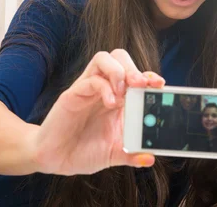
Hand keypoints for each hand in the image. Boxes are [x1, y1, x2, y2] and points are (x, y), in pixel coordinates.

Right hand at [30, 49, 164, 175]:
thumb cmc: (84, 152)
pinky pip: (90, 79)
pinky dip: (104, 87)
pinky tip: (110, 103)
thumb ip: (132, 154)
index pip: (135, 74)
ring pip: (103, 58)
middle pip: (120, 57)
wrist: (56, 159)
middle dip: (134, 67)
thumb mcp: (114, 154)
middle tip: (142, 84)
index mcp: (117, 98)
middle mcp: (103, 88)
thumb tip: (151, 158)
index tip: (160, 84)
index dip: (149, 75)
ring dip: (118, 71)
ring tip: (125, 91)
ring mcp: (88, 89)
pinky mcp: (73, 94)